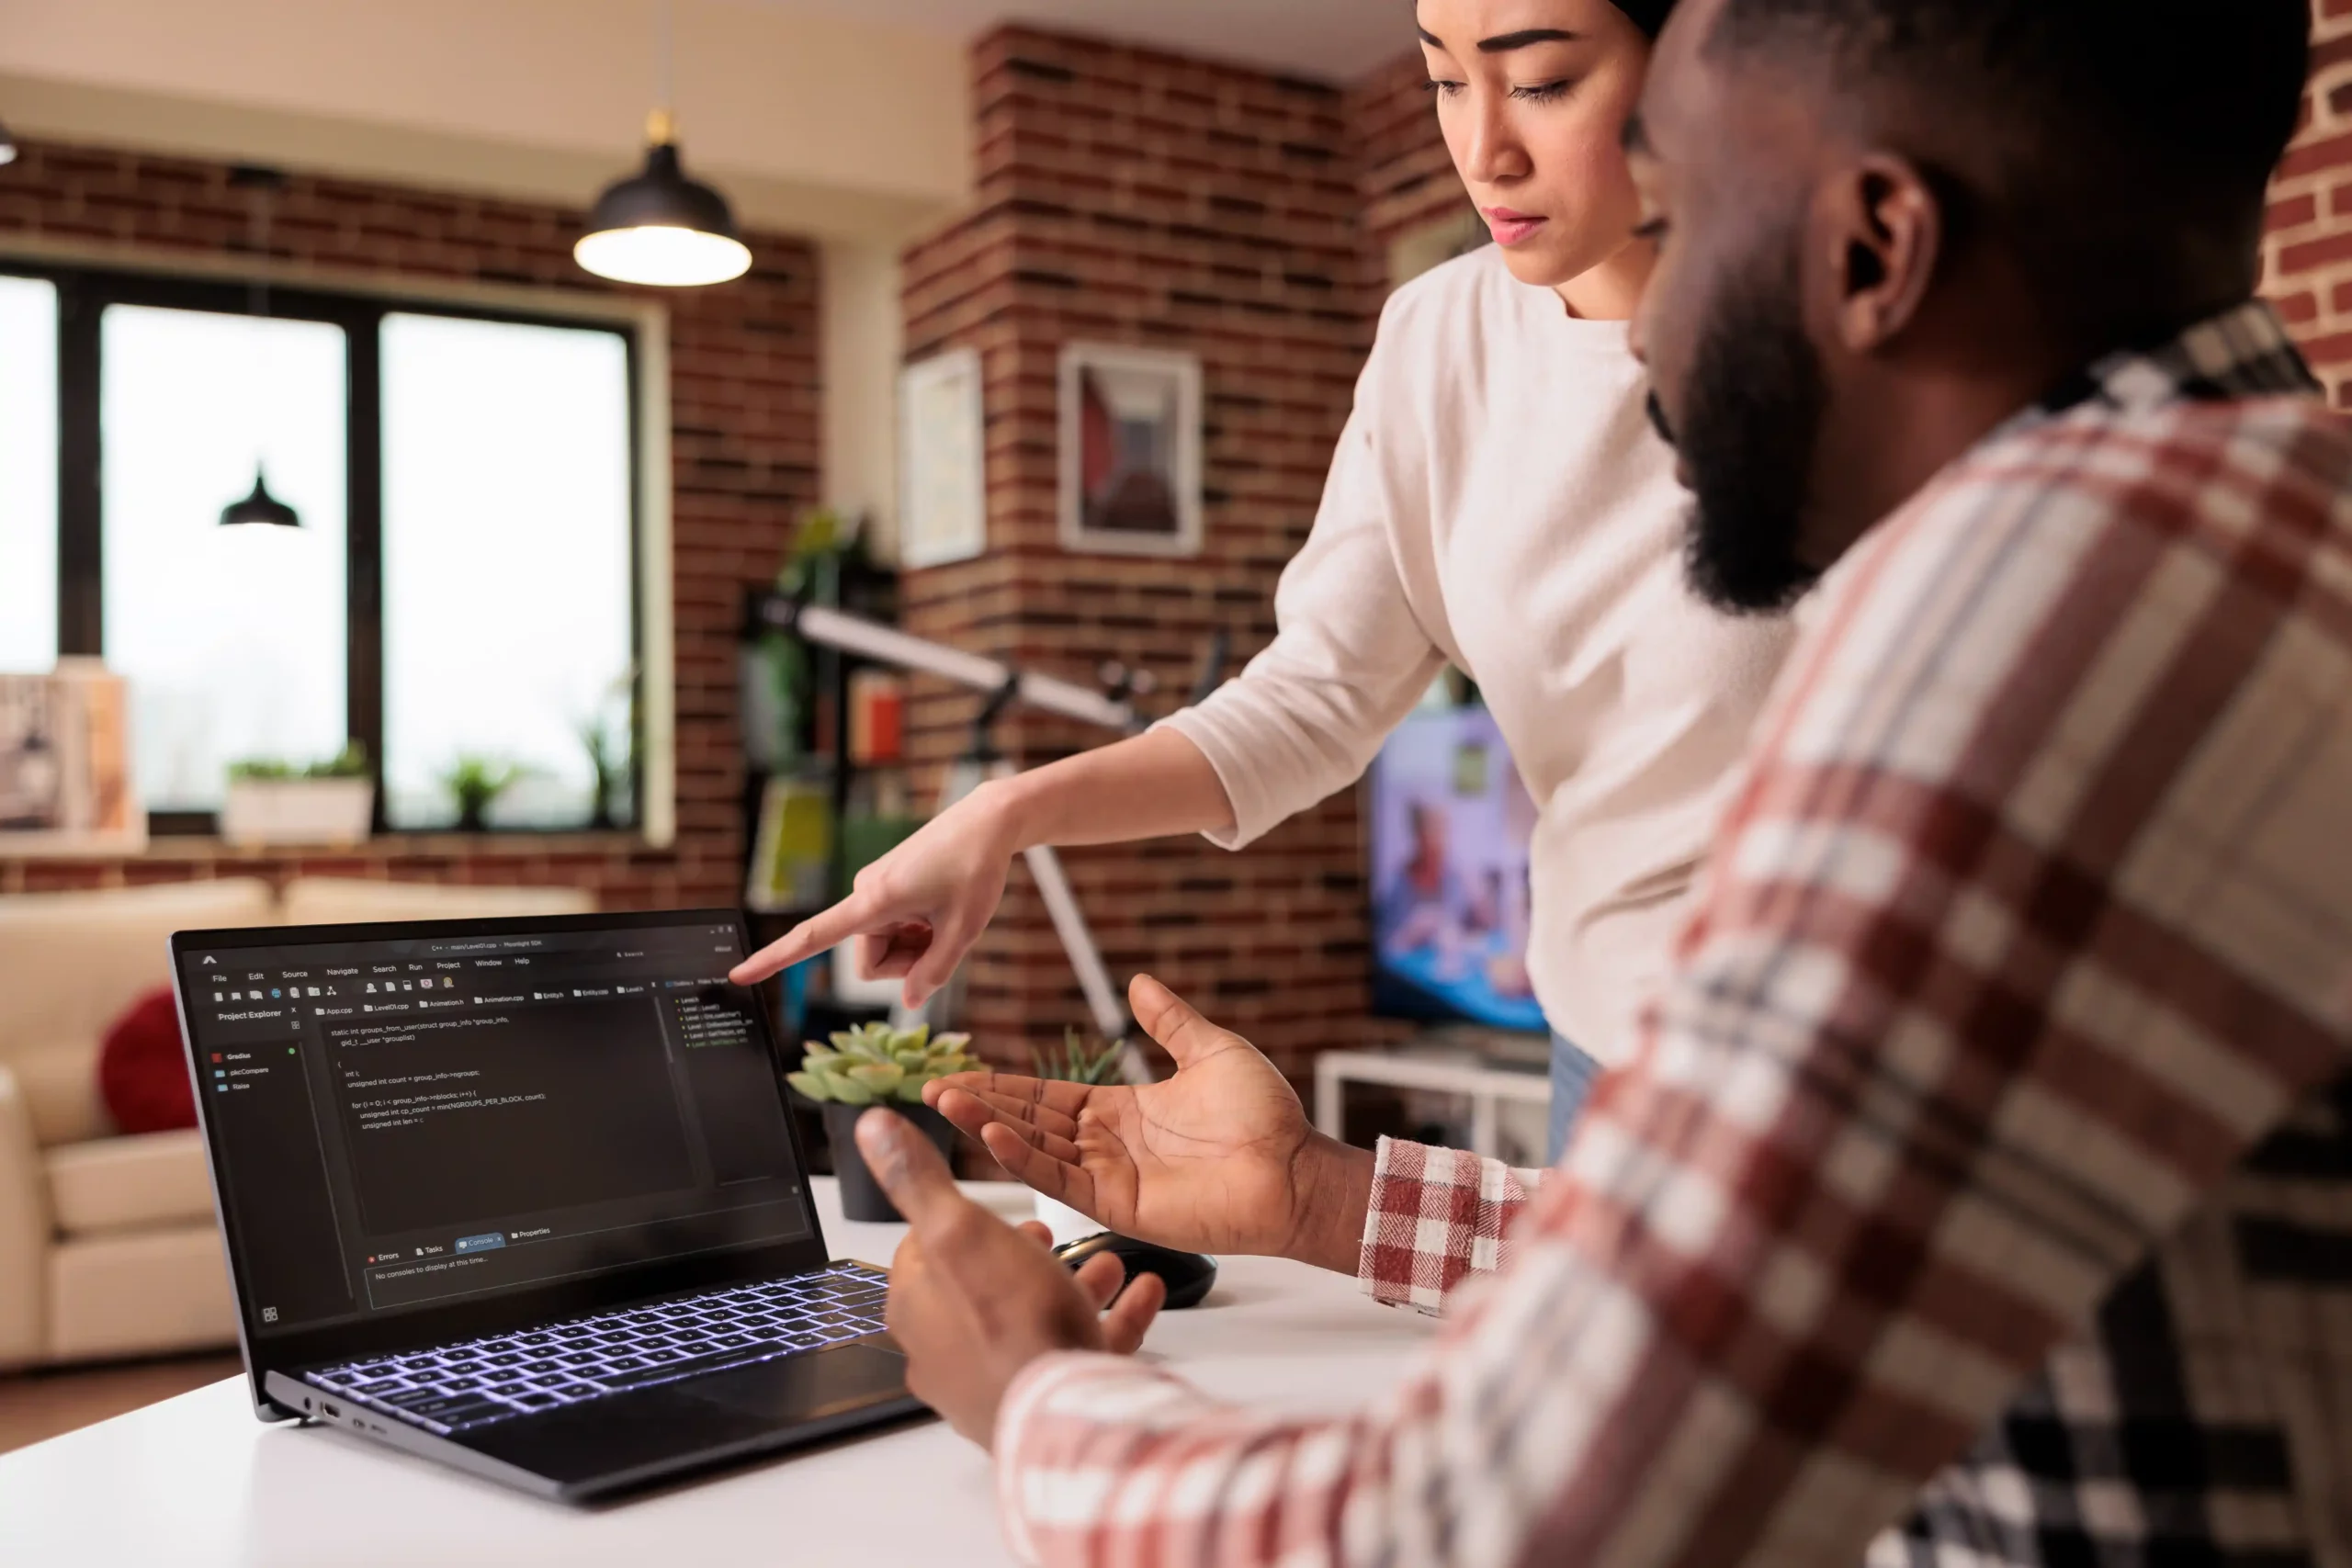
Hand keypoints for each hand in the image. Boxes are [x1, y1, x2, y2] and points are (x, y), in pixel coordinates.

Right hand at [730, 780, 1023, 1006]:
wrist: (986, 821)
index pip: (812, 937)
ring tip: (945, 914)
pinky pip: (892, 927)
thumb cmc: (977, 869)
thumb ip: (934, 973)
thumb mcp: (965, 930)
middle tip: (945, 933)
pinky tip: (942, 905)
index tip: (738, 974)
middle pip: (872, 962)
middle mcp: (864, 893)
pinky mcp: (884, 886)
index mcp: (874, 902)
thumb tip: (908, 1002)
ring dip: (915, 945)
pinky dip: (918, 929)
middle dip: (907, 962)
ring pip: (885, 947)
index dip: (774, 959)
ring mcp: (873, 889)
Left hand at [856, 1109, 1165, 1446]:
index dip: (954, 1222)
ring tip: (1105, 1260)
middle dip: (1018, 1254)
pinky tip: (1144, 1292)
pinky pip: (1082, 1347)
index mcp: (918, 1307)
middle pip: (983, 1287)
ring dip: (1072, 1282)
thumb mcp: (958, 1229)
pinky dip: (1113, 1317)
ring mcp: (999, 1378)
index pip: (922, 1254)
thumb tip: (872, 1127)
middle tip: (1043, 1234)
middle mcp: (949, 1350)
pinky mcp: (1048, 1396)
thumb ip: (920, 1180)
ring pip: (1036, 1318)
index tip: (982, 1207)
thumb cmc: (1007, 1322)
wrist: (1064, 1410)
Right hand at [924, 975, 1374, 1271]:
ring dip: (989, 1126)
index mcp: (1123, 1111)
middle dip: (981, 1104)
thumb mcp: (1211, 1052)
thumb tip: (1139, 982)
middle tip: (931, 1087)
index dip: (1005, 1084)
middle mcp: (1108, 1146)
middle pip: (1029, 1121)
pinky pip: (1061, 1179)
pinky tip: (992, 1135)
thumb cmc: (1266, 1117)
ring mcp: (1110, 1178)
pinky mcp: (1120, 1206)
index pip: (1048, 1096)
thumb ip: (1169, 1022)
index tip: (962, 1071)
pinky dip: (1024, 1158)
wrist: (1296, 1168)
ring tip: (947, 1102)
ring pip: (1035, 1149)